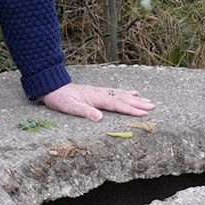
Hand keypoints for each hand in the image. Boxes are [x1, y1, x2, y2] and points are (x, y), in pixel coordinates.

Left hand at [39, 82, 153, 121]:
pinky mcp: (97, 91)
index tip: (144, 113)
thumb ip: (84, 112)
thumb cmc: (59, 98)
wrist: (51, 86)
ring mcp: (99, 91)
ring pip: (121, 94)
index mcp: (95, 98)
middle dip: (138, 103)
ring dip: (135, 97)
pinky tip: (132, 92)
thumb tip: (100, 118)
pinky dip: (126, 92)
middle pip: (122, 98)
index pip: (117, 104)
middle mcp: (100, 93)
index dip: (131, 109)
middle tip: (153, 106)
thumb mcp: (68, 107)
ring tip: (147, 100)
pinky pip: (115, 91)